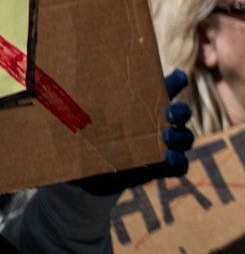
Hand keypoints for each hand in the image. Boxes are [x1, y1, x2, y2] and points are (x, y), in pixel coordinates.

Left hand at [75, 70, 193, 195]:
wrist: (87, 176)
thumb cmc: (85, 141)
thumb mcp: (81, 124)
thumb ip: (77, 111)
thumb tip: (50, 92)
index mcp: (142, 106)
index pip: (166, 88)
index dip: (175, 81)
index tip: (176, 78)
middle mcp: (158, 123)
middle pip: (181, 112)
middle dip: (181, 110)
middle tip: (170, 113)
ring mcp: (164, 146)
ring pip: (186, 137)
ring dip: (181, 137)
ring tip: (166, 139)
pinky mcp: (162, 168)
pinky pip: (181, 166)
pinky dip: (178, 163)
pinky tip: (169, 161)